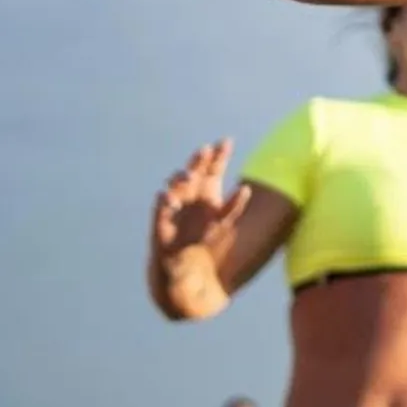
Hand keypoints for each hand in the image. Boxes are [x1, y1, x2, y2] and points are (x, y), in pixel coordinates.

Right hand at [151, 139, 250, 268]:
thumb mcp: (222, 223)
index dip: (220, 155)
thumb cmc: (203, 239)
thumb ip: (233, 206)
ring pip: (175, 181)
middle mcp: (191, 190)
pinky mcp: (161, 217)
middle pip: (195, 169)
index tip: (227, 142)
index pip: (214, 167)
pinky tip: (172, 201)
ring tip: (190, 177)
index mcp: (207, 189)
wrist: (182, 264)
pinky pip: (160, 204)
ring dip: (181, 176)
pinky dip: (165, 200)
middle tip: (206, 150)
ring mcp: (176, 201)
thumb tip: (246, 188)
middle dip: (199, 159)